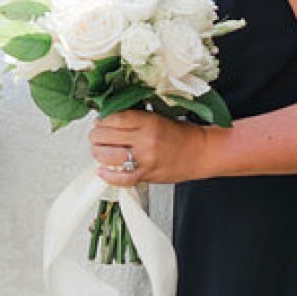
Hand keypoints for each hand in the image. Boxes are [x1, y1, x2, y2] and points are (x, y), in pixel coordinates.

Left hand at [89, 109, 215, 187]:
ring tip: (97, 151)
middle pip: (107, 136)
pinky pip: (123, 178)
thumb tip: (107, 121)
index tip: (99, 122)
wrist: (201, 152)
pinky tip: (102, 171)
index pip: (115, 118)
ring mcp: (146, 158)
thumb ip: (134, 120)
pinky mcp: (148, 174)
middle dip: (96, 136)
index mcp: (148, 121)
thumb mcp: (157, 118)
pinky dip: (109, 176)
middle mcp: (146, 139)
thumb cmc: (181, 135)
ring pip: (109, 156)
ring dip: (98, 153)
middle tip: (95, 136)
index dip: (102, 121)